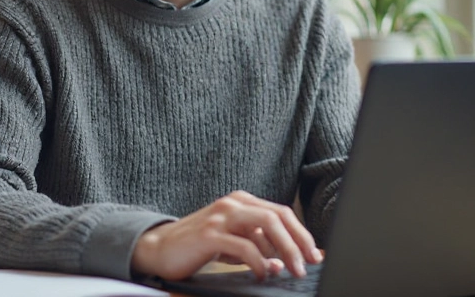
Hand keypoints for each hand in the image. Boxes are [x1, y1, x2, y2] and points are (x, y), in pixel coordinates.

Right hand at [130, 190, 322, 280]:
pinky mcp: (209, 233)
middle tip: (309, 263)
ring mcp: (221, 216)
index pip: (282, 213)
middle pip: (278, 216)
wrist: (159, 248)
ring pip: (265, 225)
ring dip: (285, 250)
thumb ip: (258, 248)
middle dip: (299, 241)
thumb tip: (283, 262)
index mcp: (242, 202)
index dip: (302, 233)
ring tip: (293, 270)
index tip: (315, 254)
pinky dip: (259, 261)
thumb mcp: (234, 244)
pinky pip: (243, 245)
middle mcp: (233, 203)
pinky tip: (262, 274)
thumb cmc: (199, 245)